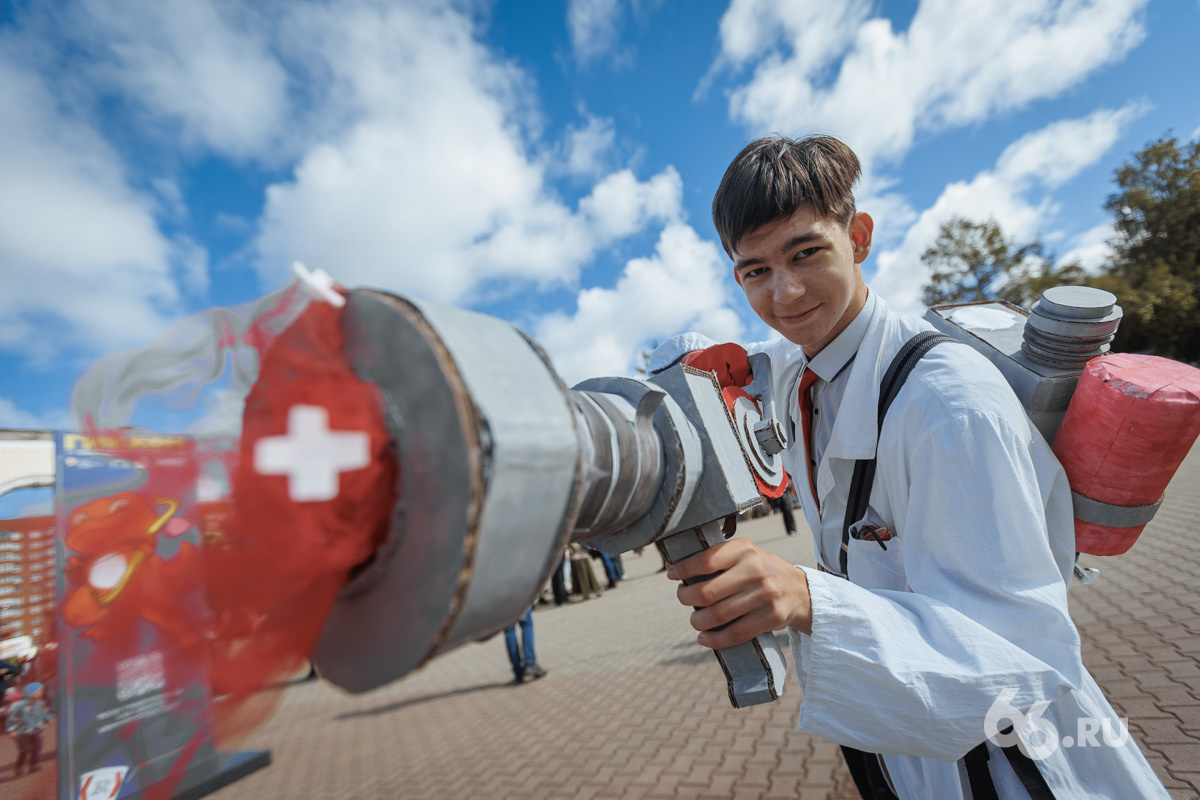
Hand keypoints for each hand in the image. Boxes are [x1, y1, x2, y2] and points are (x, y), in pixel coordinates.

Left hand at [666, 538, 812, 646]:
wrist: (799, 591)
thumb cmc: (761, 571)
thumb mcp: (745, 555)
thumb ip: (717, 559)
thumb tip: (675, 570)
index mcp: (744, 549)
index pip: (706, 561)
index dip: (684, 570)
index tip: (672, 575)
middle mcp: (755, 570)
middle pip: (707, 592)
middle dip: (687, 598)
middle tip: (684, 599)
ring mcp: (765, 595)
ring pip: (718, 615)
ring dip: (698, 622)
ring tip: (695, 620)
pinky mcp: (771, 617)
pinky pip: (735, 633)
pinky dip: (715, 640)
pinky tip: (704, 638)